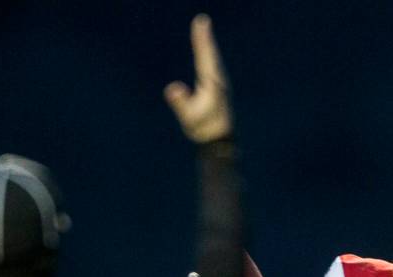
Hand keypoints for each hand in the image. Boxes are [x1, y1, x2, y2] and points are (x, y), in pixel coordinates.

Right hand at [164, 15, 231, 142]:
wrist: (219, 140)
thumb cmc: (204, 129)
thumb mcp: (189, 117)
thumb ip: (181, 103)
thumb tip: (173, 89)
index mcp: (212, 83)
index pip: (205, 57)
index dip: (202, 40)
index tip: (201, 23)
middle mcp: (217, 81)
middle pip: (210, 54)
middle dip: (204, 37)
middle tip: (202, 20)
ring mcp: (218, 85)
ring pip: (212, 59)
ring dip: (206, 43)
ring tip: (203, 28)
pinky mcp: (216, 89)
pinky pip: (210, 66)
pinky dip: (207, 55)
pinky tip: (206, 52)